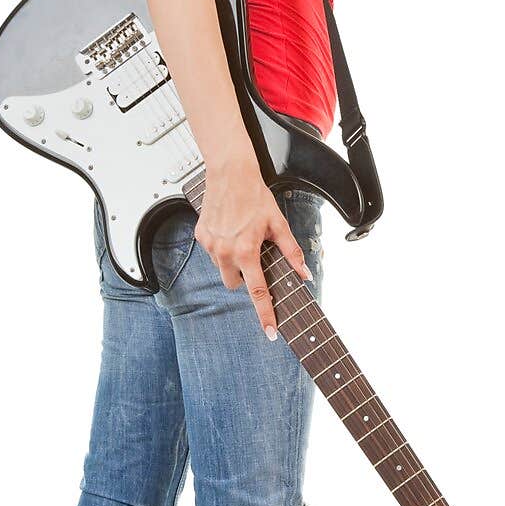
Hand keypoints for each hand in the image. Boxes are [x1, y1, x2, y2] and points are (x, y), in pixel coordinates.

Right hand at [196, 165, 313, 337]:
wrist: (230, 174)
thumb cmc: (255, 196)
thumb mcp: (279, 225)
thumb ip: (291, 253)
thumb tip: (304, 274)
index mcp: (246, 251)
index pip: (258, 292)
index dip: (266, 314)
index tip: (270, 331)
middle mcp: (225, 251)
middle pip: (234, 284)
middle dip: (244, 278)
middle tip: (252, 258)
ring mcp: (210, 245)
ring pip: (222, 268)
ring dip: (232, 261)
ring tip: (241, 236)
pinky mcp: (201, 236)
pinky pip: (212, 252)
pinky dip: (221, 247)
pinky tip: (229, 229)